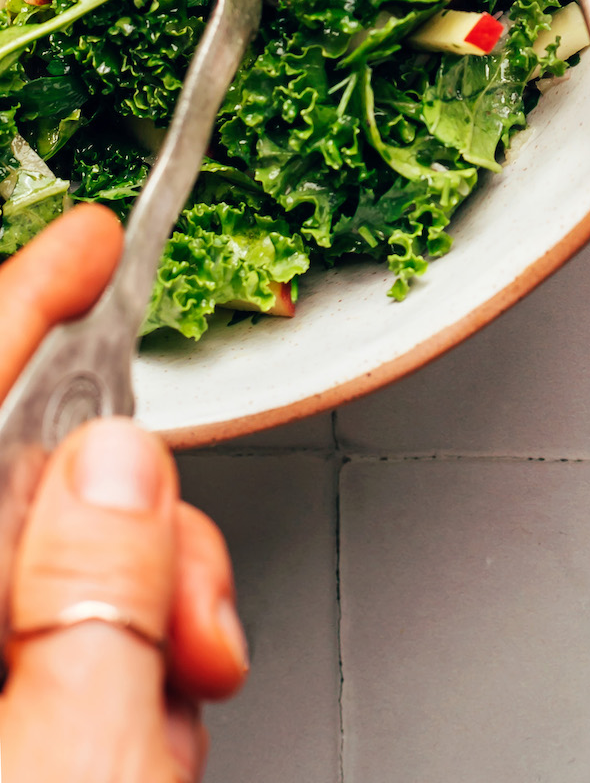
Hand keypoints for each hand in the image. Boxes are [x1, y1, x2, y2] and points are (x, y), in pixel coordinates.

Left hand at [0, 205, 248, 781]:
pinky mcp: (4, 695)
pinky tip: (133, 748)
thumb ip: (105, 588)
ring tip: (156, 735)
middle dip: (144, 543)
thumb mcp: (84, 752)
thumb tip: (121, 460)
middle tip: (195, 629)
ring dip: (145, 634)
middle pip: (43, 497)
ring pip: (71, 576)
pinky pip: (65, 645)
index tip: (90, 234)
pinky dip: (122, 681)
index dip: (29, 299)